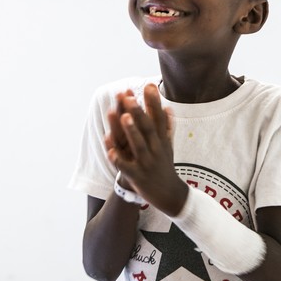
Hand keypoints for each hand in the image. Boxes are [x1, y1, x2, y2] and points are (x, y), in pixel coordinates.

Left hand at [105, 84, 186, 214]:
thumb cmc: (165, 166)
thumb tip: (168, 107)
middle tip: (129, 96)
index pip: (158, 117)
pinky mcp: (138, 177)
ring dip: (130, 130)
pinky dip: (119, 159)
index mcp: (161, 140)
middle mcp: (156, 149)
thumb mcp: (168, 145)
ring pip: (138, 145)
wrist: (170, 195)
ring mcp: (147, 163)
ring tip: (123, 116)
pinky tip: (111, 151)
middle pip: (147, 128)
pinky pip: (126, 167)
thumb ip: (166, 126)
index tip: (149, 85)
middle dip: (138, 111)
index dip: (153, 101)